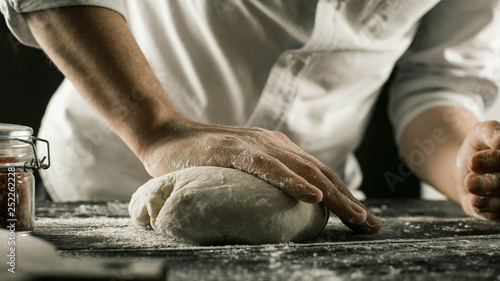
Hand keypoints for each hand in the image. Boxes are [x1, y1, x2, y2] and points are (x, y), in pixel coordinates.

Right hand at [138, 117, 380, 232]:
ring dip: (332, 194)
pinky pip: (269, 167)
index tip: (363, 219)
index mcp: (276, 150)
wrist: (163, 134)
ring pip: (302, 170)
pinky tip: (311, 195)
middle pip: (319, 174)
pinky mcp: (234, 149)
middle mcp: (272, 144)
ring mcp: (254, 145)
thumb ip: (260, 180)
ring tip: (355, 216)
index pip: (318, 174)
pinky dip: (292, 181)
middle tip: (371, 225)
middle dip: (348, 200)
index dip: (343, 196)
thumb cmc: (200, 158)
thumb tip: (281, 206)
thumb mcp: (238, 170)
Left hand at [458, 121, 499, 221]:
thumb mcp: (481, 132)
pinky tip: (475, 201)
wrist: (466, 169)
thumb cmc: (478, 148)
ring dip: (489, 198)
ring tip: (470, 186)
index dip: (494, 162)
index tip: (472, 162)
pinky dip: (487, 209)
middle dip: (491, 183)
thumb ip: (491, 132)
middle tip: (470, 180)